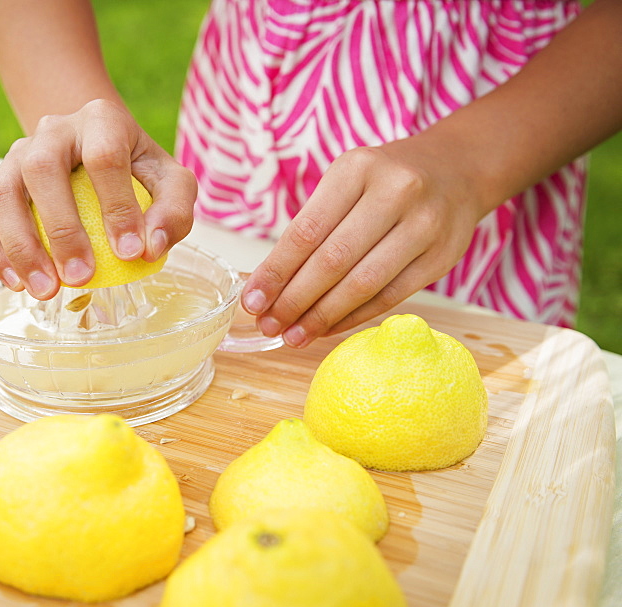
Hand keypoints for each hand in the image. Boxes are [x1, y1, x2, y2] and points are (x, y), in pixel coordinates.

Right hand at [0, 99, 196, 299]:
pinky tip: (16, 283)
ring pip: (2, 193)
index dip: (117, 206)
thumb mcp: (171, 182)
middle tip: (80, 277)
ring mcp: (16, 154)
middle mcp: (52, 130)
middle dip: (60, 228)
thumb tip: (148, 248)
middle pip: (42, 168)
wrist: (93, 150)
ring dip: (20, 246)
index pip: (105, 157)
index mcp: (100, 119)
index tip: (131, 253)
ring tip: (45, 290)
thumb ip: (173, 210)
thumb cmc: (136, 172)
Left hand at [241, 137, 485, 347]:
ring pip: (362, 284)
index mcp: (357, 169)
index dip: (276, 272)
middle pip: (332, 261)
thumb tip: (269, 286)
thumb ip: (312, 225)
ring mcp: (424, 225)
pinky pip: (389, 297)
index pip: (306, 231)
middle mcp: (395, 192)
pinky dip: (353, 317)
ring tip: (293, 335)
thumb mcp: (345, 181)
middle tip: (268, 325)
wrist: (458, 169)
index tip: (252, 301)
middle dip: (294, 300)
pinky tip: (327, 328)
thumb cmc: (384, 179)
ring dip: (322, 317)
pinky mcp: (442, 257)